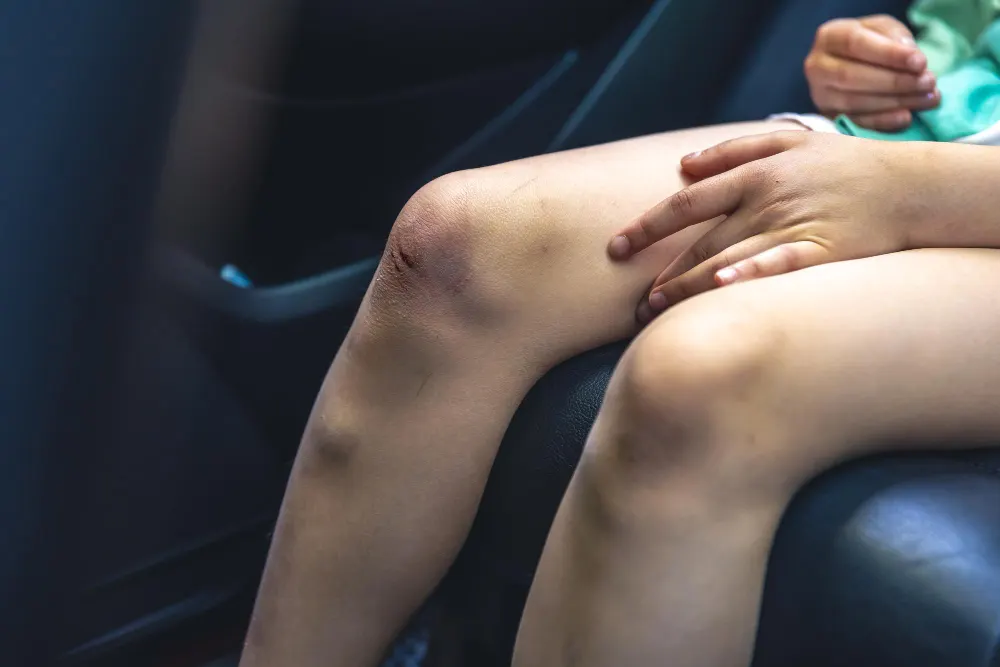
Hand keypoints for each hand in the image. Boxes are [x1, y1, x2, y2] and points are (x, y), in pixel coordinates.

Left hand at [607, 131, 927, 320]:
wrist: (908, 185)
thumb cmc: (841, 164)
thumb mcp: (788, 139)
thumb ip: (732, 149)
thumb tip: (682, 165)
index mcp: (754, 174)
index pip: (686, 203)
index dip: (647, 226)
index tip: (615, 247)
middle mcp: (766, 201)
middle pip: (700, 242)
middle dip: (664, 273)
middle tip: (637, 300)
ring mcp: (792, 227)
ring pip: (727, 260)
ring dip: (687, 286)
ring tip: (655, 309)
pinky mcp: (821, 252)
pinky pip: (776, 267)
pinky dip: (748, 275)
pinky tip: (719, 289)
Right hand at [805, 14, 939, 130]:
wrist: (851, 63)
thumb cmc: (871, 43)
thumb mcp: (884, 29)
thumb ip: (896, 38)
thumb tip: (913, 59)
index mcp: (829, 37)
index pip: (855, 44)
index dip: (888, 54)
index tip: (920, 62)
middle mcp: (817, 67)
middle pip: (851, 76)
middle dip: (894, 81)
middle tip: (928, 83)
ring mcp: (820, 95)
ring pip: (853, 102)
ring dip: (894, 102)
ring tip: (927, 99)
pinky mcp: (828, 117)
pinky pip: (854, 123)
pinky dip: (882, 122)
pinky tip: (906, 117)